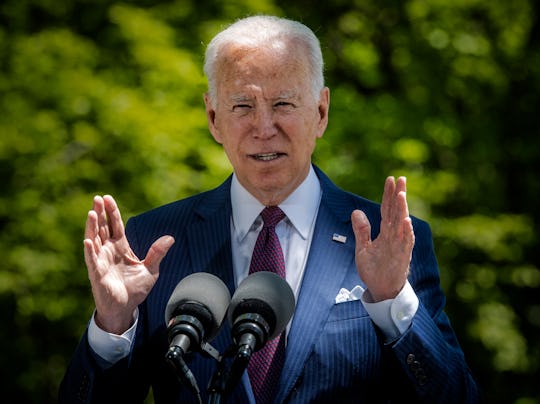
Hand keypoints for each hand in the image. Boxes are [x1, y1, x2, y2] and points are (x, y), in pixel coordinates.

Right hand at [83, 195, 174, 333]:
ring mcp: (101, 261)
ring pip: (94, 240)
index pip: (115, 225)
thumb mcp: (151, 269)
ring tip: (92, 213)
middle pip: (102, 228)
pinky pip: (92, 261)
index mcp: (121, 247)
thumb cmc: (135, 289)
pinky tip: (88, 241)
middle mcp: (108, 251)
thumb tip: (170, 238)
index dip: (111, 212)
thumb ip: (158, 253)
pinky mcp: (97, 274)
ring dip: (92, 227)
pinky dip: (90, 251)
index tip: (107, 198)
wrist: (126, 308)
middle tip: (97, 198)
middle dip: (100, 213)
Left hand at [351, 176, 414, 301]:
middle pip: (397, 212)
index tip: (390, 179)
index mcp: (385, 232)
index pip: (387, 209)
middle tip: (401, 179)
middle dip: (398, 196)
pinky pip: (405, 243)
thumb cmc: (374, 269)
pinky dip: (406, 233)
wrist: (381, 290)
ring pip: (402, 224)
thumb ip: (361, 231)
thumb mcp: (363, 248)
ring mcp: (399, 246)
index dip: (388, 195)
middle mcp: (394, 236)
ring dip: (402, 210)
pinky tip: (407, 221)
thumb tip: (356, 212)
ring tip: (402, 195)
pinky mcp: (402, 257)